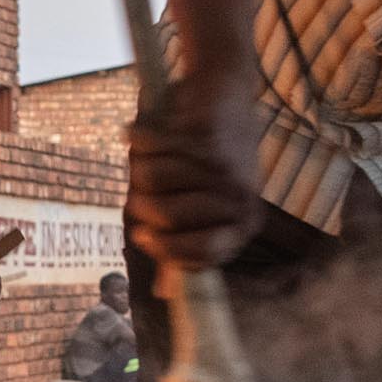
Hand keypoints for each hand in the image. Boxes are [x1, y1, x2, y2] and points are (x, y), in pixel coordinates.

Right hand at [128, 74, 263, 269]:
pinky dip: (138, 138)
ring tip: (151, 155)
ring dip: (140, 165)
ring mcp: (225, 169)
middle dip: (141, 204)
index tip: (144, 234)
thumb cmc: (209, 154)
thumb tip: (165, 293)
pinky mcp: (206, 138)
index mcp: (243, 224)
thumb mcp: (204, 204)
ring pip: (150, 181)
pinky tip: (139, 133)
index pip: (197, 257)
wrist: (225, 89)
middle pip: (164, 218)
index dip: (163, 249)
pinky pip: (149, 150)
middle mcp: (240, 201)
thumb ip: (186, 244)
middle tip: (141, 190)